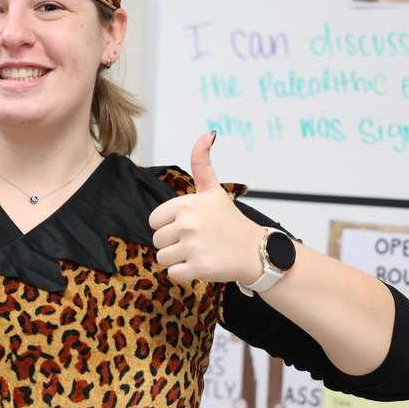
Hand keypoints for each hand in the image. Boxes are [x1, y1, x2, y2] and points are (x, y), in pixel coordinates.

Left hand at [148, 132, 265, 283]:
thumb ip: (202, 163)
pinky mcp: (198, 267)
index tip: (188, 226)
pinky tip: (200, 264)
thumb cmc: (230, 221)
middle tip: (195, 241)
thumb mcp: (213, 190)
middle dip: (172, 244)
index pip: (154, 221)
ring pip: (163, 258)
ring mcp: (193, 246)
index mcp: (186, 204)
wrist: (254, 250)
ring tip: (198, 252)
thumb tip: (206, 134)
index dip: (168, 226)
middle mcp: (187, 223)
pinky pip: (173, 274)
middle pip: (157, 241)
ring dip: (177, 259)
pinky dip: (184, 273)